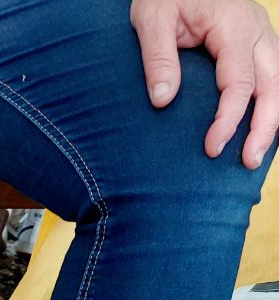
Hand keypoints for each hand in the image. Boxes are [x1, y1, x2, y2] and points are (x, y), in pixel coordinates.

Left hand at [130, 0, 278, 167]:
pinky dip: (268, 104)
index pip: (239, 82)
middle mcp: (257, 31)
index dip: (228, 119)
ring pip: (278, 82)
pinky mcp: (257, 43)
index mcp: (234, 25)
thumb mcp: (152, 18)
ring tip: (255, 155)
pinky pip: (270, 77)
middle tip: (248, 162)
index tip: (212, 148)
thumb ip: (158, 58)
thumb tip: (162, 101)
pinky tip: (258, 130)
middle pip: (272, 85)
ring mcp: (261, 36)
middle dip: (264, 127)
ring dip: (271, 120)